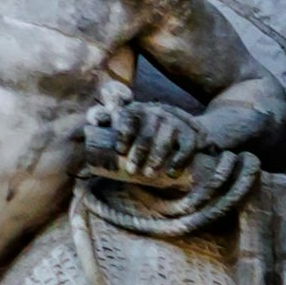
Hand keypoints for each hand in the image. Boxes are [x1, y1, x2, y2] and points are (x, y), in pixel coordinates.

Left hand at [76, 91, 214, 194]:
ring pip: (165, 142)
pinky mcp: (191, 135)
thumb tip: (94, 122)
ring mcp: (175, 123)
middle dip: (139, 153)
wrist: (181, 126)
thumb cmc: (144, 127)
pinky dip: (179, 161)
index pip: (129, 119)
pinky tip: (171, 173)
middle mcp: (156, 113)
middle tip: (133, 171)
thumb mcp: (127, 120)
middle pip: (146, 134)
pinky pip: (186, 148)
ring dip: (156, 159)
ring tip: (148, 174)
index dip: (124, 134)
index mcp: (137, 110)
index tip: (120, 151)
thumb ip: (108, 118)